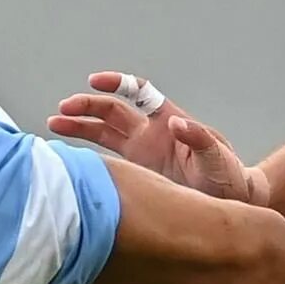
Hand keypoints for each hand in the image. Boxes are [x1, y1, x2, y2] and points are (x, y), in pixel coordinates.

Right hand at [47, 72, 266, 205]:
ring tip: (54, 123)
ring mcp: (142, 152)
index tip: (95, 81)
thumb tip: (173, 122)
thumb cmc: (228, 177)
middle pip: (113, 111)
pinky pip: (107, 159)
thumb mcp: (217, 158)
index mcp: (169, 120)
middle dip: (88, 107)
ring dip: (80, 126)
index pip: (138, 93)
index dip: (116, 84)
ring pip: (104, 132)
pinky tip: (68, 156)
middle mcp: (151, 132)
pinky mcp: (137, 172)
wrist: (230, 201)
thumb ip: (199, 138)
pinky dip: (89, 154)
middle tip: (64, 109)